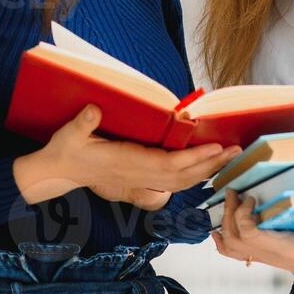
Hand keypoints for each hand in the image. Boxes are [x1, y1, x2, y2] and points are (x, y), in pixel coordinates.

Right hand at [13, 105, 241, 205]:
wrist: (57, 173)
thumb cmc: (65, 150)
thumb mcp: (69, 135)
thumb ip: (82, 123)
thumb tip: (94, 111)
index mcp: (124, 162)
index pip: (165, 163)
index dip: (192, 158)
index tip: (213, 148)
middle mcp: (135, 175)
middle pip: (180, 175)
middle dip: (209, 164)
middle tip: (235, 150)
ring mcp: (137, 180)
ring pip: (179, 181)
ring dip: (205, 170)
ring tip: (228, 157)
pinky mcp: (137, 181)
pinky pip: (171, 183)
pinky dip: (191, 176)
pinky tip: (206, 168)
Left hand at [211, 191, 293, 286]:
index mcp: (290, 251)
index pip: (252, 237)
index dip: (243, 217)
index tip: (251, 197)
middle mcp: (276, 256)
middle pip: (235, 241)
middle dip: (229, 215)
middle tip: (234, 191)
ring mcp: (273, 256)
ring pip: (234, 249)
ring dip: (225, 225)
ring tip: (228, 202)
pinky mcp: (275, 254)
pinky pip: (241, 251)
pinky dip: (228, 238)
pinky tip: (226, 224)